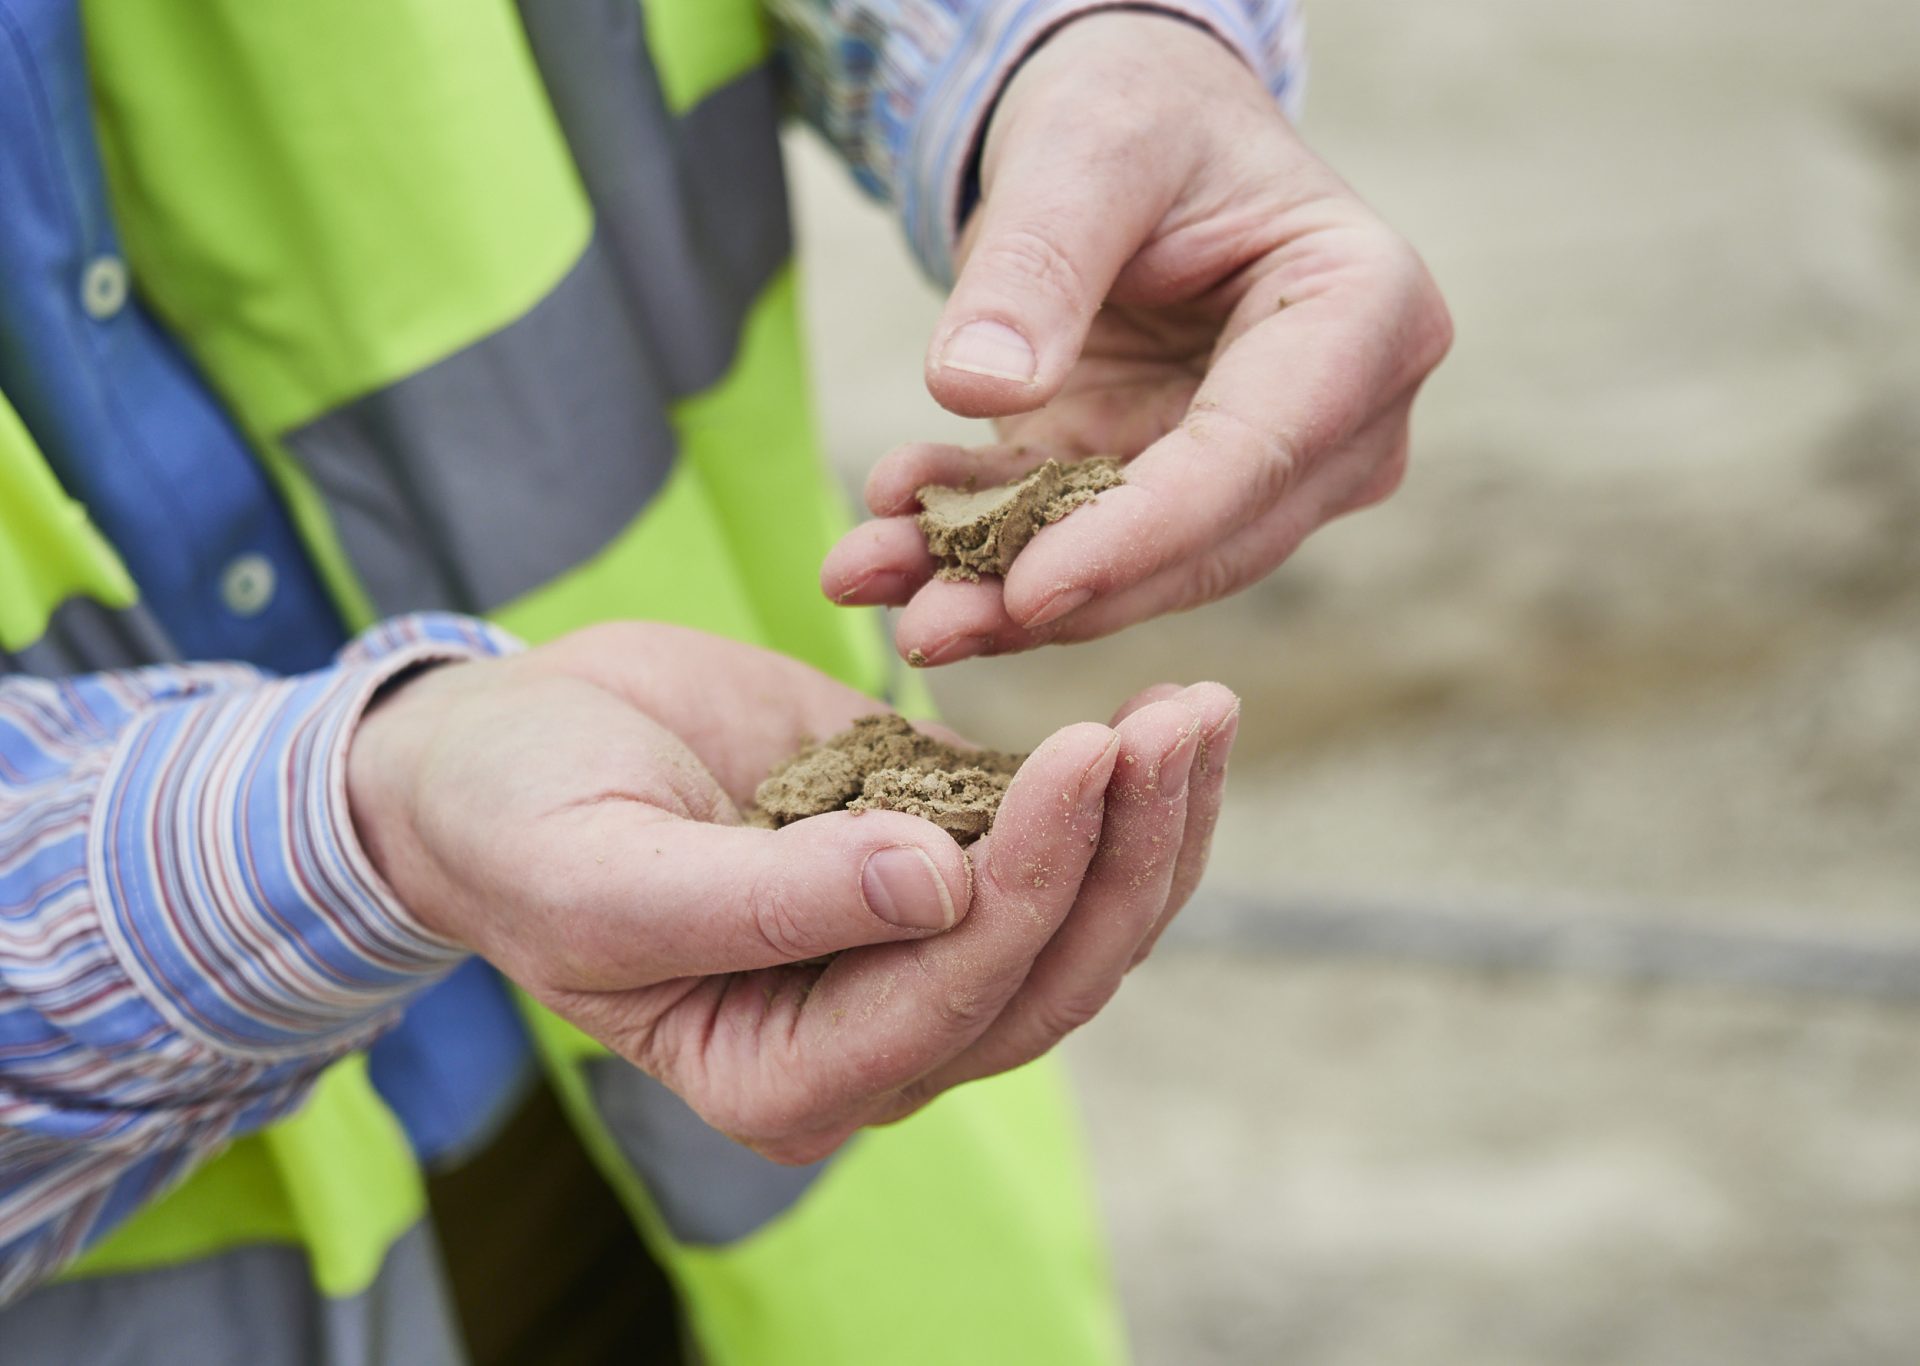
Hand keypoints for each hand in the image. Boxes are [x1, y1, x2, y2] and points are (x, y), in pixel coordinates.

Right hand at [346, 623, 1238, 1161]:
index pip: (946, 1001)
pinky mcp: (930, 853)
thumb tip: (935, 886)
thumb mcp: (603, 874)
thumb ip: (760, 901)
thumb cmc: (516, 824)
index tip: (1081, 749)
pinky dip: (1113, 787)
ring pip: (1078, 918)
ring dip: (1147, 819)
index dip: (1027, 884)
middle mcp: (869, 1034)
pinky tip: (1162, 714)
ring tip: (1197, 709)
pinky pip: (1049, 840)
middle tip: (1182, 718)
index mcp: (784, 1076)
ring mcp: (910, 948)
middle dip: (1124, 851)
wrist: (501, 752)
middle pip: (1047, 973)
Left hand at [822, 10, 1451, 665]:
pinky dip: (978, 547)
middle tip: (925, 626)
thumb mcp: (1083, 149)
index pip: (1253, 457)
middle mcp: (1340, 420)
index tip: (1028, 586)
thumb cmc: (1137, 113)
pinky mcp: (1171, 494)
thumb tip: (978, 389)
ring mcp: (1262, 470)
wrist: (1126, 128)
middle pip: (1201, 543)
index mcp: (1365, 315)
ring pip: (1135, 567)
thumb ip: (1038, 264)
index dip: (1139, 535)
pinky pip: (1075, 540)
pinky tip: (884, 547)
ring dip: (997, 590)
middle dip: (1054, 592)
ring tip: (874, 587)